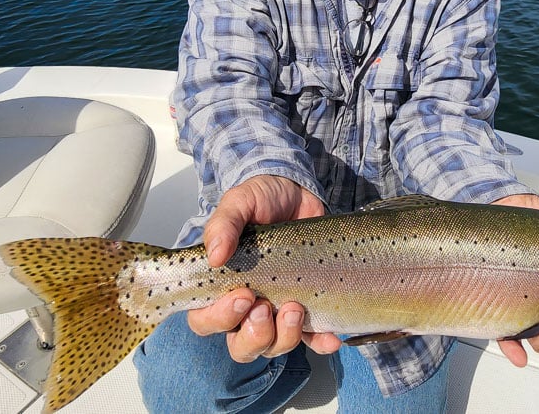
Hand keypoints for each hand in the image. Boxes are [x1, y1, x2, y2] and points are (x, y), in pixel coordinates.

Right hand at [185, 176, 341, 361]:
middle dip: (254, 336)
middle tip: (266, 306)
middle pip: (240, 345)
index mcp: (221, 285)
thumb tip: (215, 256)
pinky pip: (312, 338)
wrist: (299, 192)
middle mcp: (246, 306)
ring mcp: (277, 310)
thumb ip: (224, 224)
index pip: (206, 319)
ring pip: (274, 346)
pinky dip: (321, 343)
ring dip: (284, 336)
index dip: (220, 318)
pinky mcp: (306, 308)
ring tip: (295, 308)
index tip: (243, 295)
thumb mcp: (240, 202)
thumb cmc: (261, 199)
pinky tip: (332, 338)